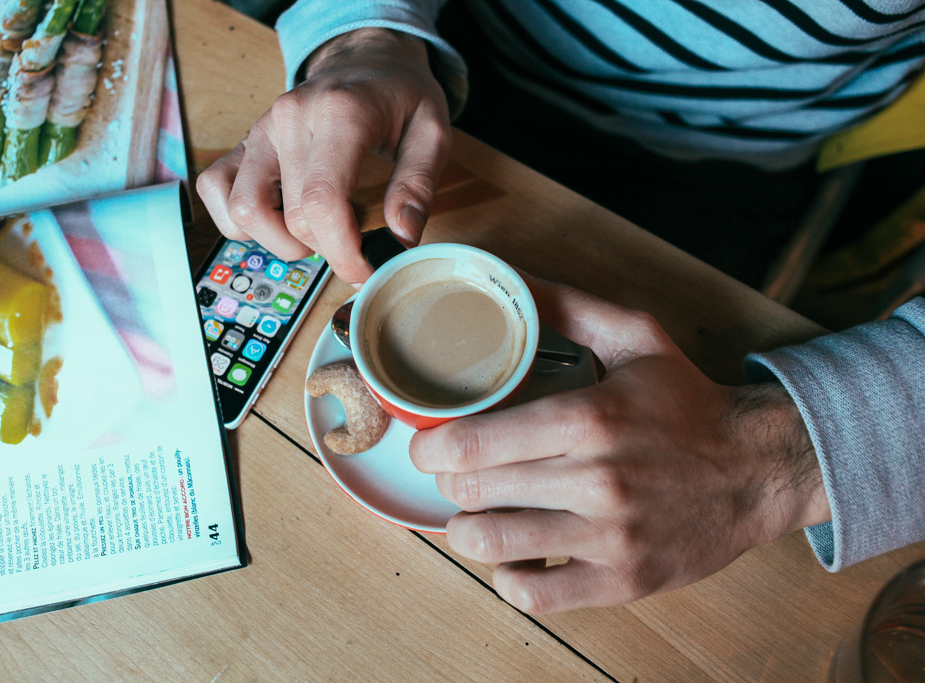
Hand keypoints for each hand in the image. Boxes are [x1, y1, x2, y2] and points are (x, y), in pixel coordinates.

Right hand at [196, 28, 451, 283]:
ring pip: (244, 212)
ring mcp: (259, 130)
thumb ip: (418, 186)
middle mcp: (289, 119)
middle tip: (357, 244)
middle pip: (292, 219)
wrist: (363, 59)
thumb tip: (399, 239)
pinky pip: (217, 192)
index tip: (365, 272)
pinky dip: (242, 222)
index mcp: (340, 113)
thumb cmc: (398, 96)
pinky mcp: (242, 142)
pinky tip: (279, 220)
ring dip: (281, 242)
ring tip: (317, 233)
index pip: (323, 202)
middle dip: (328, 249)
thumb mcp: (433, 131)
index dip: (342, 252)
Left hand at [409, 275, 829, 613]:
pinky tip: (517, 555)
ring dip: (469, 529)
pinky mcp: (622, 581)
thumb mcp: (635, 336)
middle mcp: (596, 480)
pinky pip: (534, 596)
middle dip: (448, 482)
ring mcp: (609, 537)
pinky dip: (509, 578)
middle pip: (472, 491)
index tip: (428, 443)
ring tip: (480, 513)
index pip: (472, 442)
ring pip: (492, 545)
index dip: (430, 446)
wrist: (759, 468)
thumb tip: (507, 279)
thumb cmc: (687, 404)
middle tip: (455, 473)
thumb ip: (565, 306)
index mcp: (589, 418)